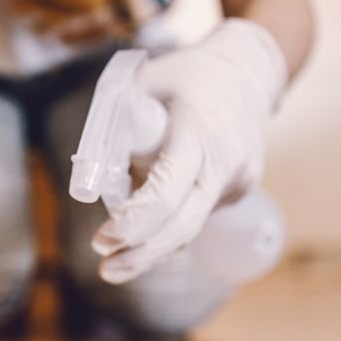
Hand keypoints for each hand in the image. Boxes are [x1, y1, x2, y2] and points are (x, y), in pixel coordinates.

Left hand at [92, 19, 287, 283]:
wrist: (249, 69)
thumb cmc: (188, 75)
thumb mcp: (145, 82)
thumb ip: (118, 125)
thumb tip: (91, 174)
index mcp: (200, 130)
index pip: (169, 189)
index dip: (136, 220)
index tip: (104, 240)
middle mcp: (226, 160)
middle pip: (185, 223)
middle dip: (144, 254)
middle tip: (107, 270)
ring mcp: (239, 179)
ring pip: (191, 225)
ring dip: (153, 246)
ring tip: (116, 263)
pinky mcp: (240, 189)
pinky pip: (198, 213)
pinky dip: (170, 224)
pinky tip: (148, 232)